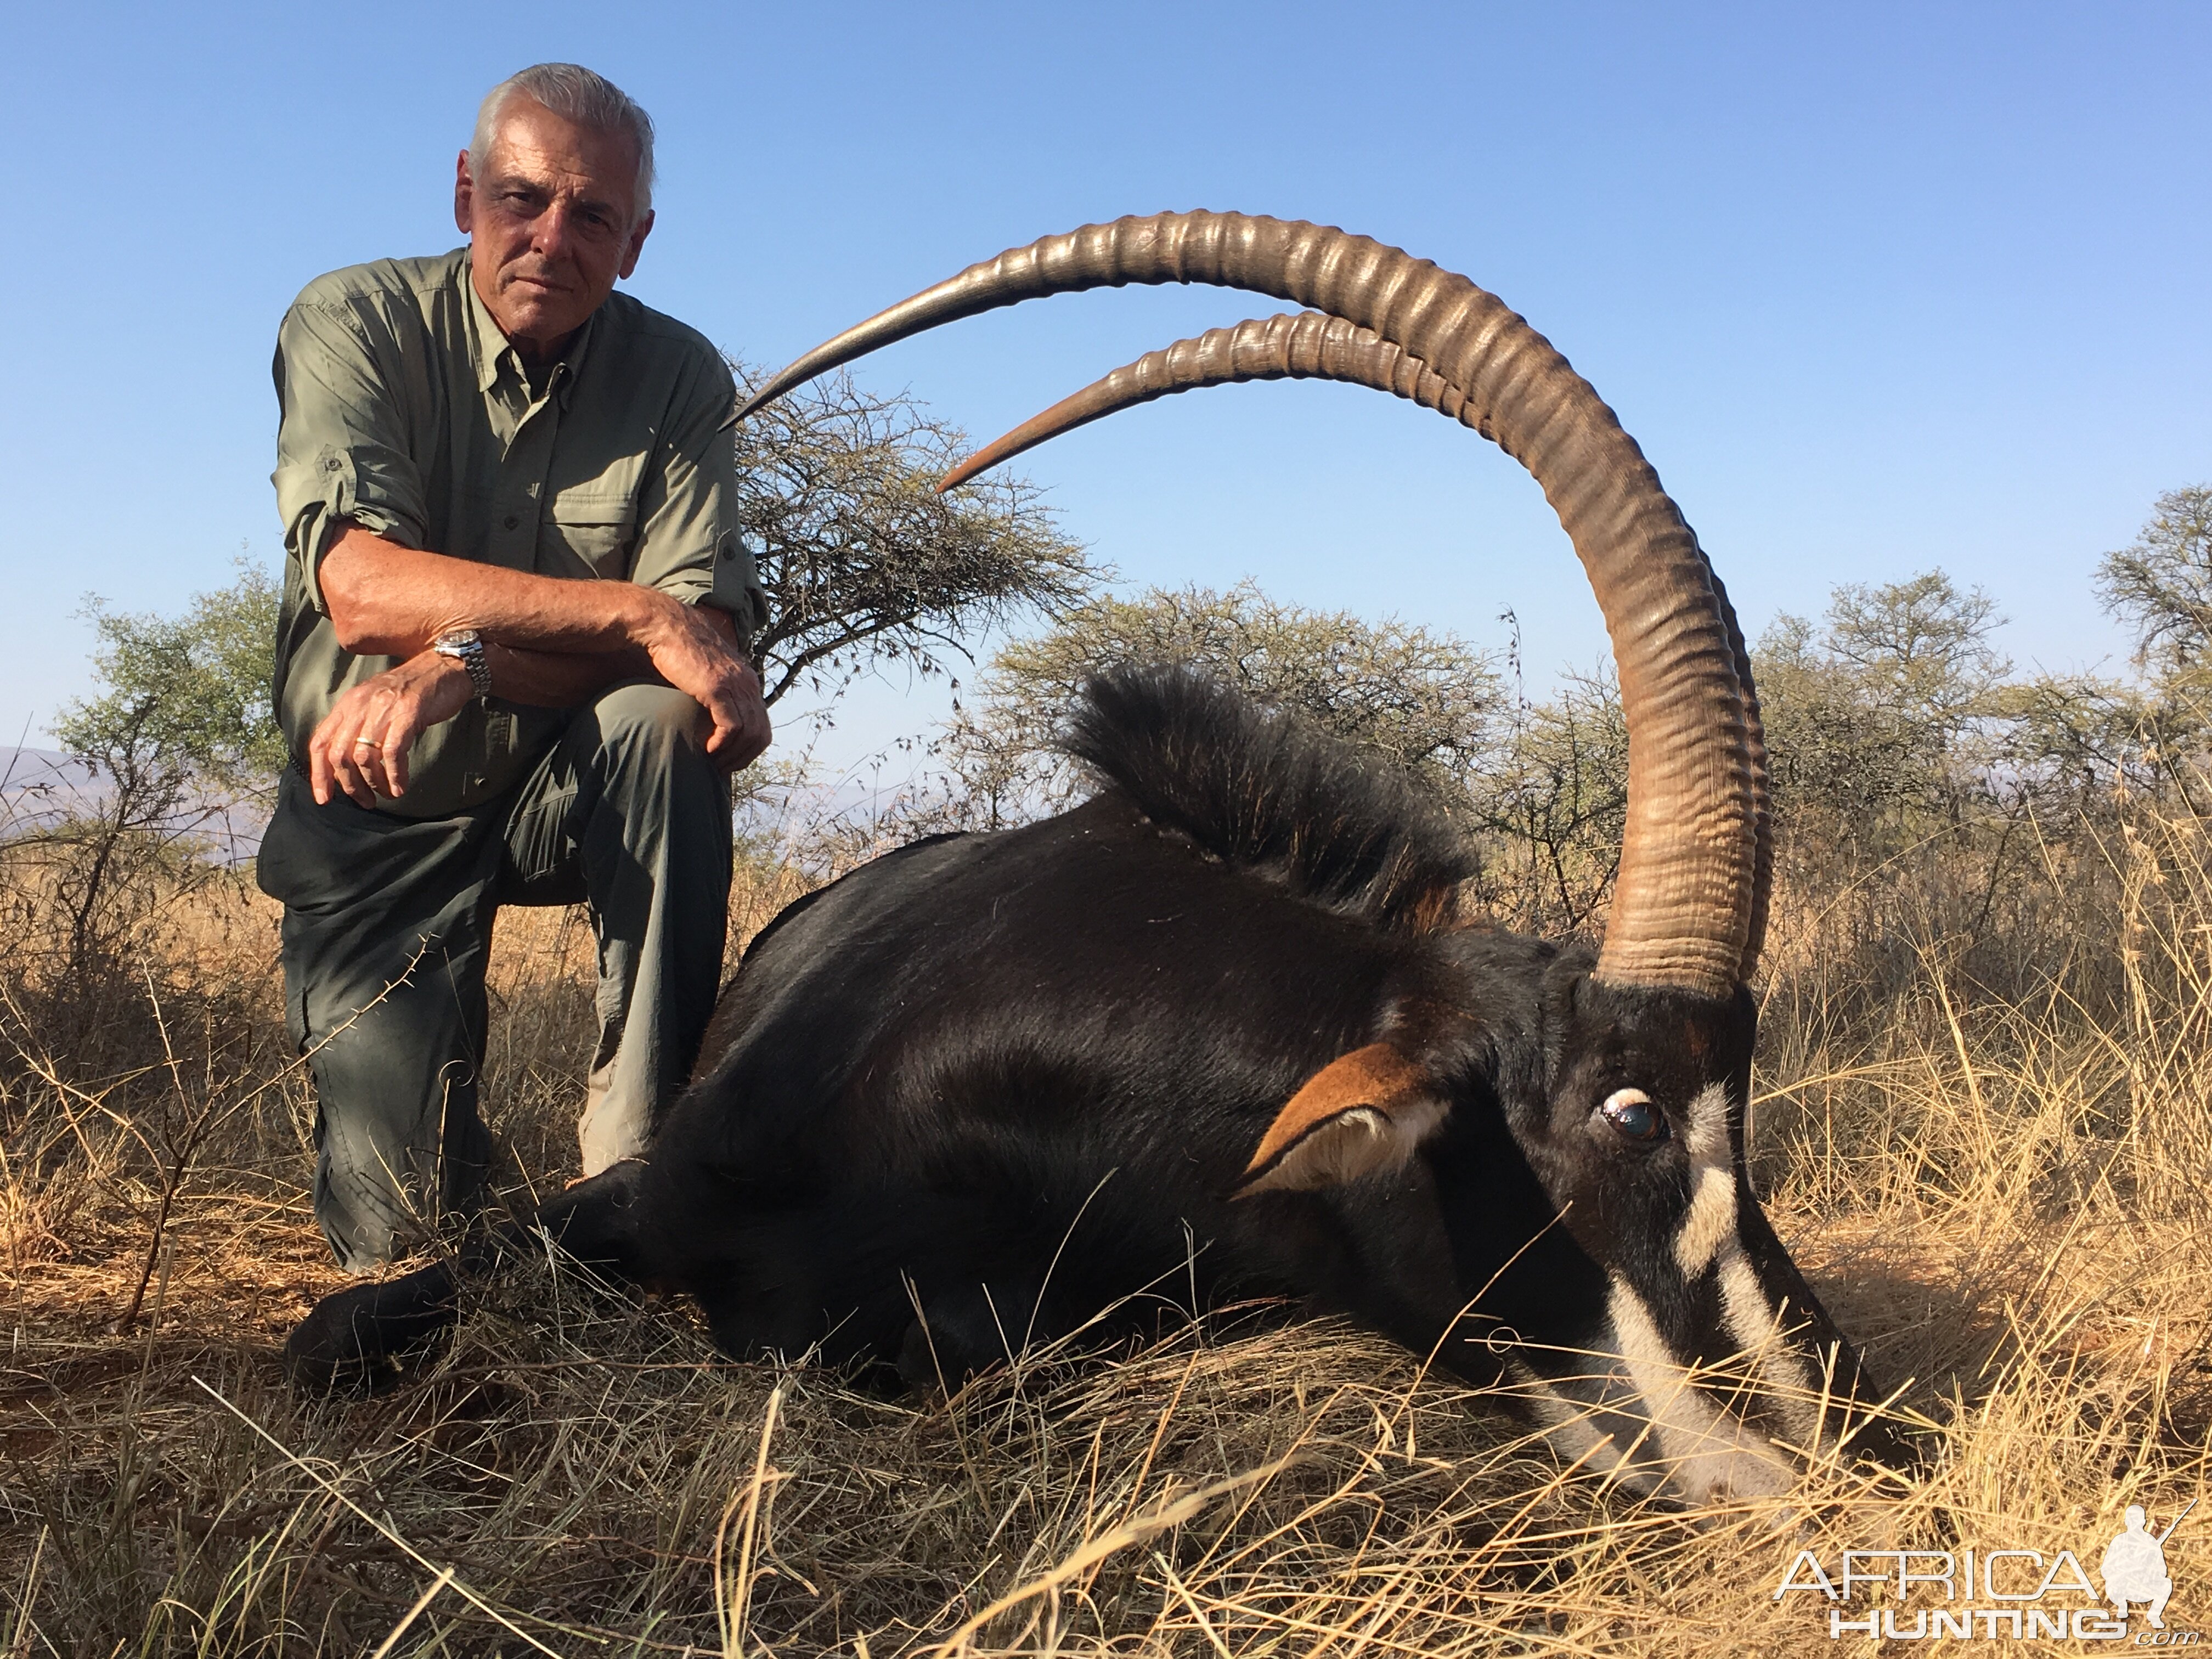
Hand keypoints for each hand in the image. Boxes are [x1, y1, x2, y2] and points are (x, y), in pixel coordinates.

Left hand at [307, 651, 473, 805]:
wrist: (443, 667)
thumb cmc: (412, 691)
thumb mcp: (375, 704)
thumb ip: (358, 728)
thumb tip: (347, 766)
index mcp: (348, 704)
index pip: (320, 742)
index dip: (319, 774)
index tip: (325, 798)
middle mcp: (360, 705)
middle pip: (340, 755)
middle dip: (350, 785)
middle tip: (366, 801)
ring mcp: (383, 709)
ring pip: (364, 757)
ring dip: (374, 783)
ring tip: (386, 793)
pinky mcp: (407, 714)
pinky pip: (392, 753)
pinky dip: (394, 775)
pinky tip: (400, 786)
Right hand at [630, 594, 771, 772]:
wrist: (665, 627)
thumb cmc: (678, 652)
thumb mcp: (705, 675)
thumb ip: (716, 694)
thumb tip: (711, 720)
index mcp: (747, 682)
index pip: (763, 726)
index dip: (749, 749)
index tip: (729, 760)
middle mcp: (748, 684)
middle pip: (761, 735)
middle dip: (743, 758)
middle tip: (721, 769)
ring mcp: (735, 685)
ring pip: (749, 734)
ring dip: (732, 755)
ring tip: (712, 762)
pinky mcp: (718, 688)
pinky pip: (731, 727)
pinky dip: (722, 745)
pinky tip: (706, 749)